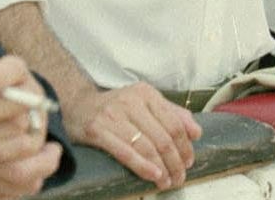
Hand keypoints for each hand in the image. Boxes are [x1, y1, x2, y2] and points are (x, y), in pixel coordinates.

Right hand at [62, 84, 199, 189]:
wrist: (78, 105)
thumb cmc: (117, 107)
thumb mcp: (146, 103)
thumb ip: (173, 114)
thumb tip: (196, 133)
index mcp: (147, 94)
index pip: (174, 122)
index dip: (184, 145)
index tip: (189, 161)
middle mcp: (132, 101)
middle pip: (162, 136)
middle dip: (175, 160)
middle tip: (180, 176)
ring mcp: (113, 115)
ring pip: (146, 145)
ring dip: (161, 167)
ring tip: (167, 181)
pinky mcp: (97, 130)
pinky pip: (125, 152)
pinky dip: (142, 166)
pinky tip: (152, 175)